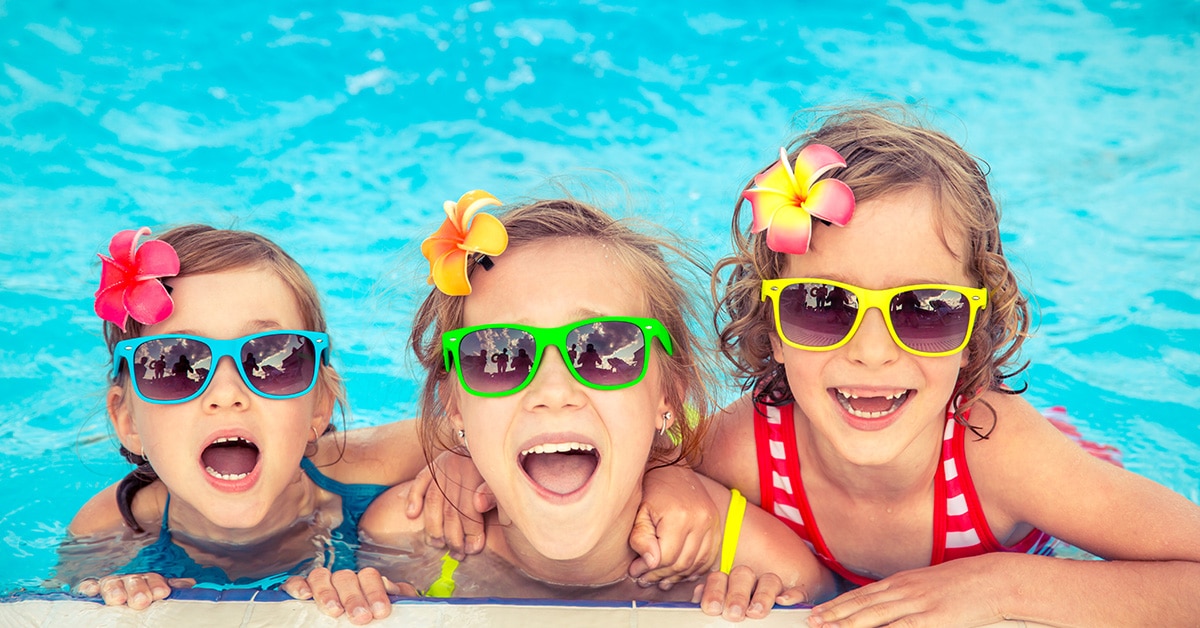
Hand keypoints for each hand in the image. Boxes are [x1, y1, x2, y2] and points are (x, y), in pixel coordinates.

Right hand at [75, 573, 193, 608]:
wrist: (120, 597)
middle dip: (138, 590)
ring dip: (115, 589)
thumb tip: (190, 583)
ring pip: (112, 583)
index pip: (153, 579)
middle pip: (134, 581)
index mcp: (147, 579)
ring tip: (118, 599)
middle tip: (141, 602)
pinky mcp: (91, 587)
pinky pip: (88, 585)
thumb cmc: (144, 595)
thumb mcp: (158, 590)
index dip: (157, 585)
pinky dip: (89, 586)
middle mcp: (129, 579)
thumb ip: (171, 586)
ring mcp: (110, 583)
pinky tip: (92, 589)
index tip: (163, 593)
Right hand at [283, 567, 415, 624]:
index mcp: (364, 582)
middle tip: (360, 617)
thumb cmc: (370, 617)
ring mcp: (321, 584)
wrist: (358, 623)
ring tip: (335, 611)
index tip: (380, 612)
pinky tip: (305, 595)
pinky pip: (295, 582)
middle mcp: (342, 581)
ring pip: (321, 576)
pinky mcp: (299, 591)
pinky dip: (298, 585)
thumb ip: (395, 596)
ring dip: (327, 592)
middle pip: (345, 577)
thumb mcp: (385, 608)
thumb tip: (389, 586)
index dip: (375, 592)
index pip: (369, 576)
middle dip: (354, 597)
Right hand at [403, 452, 494, 559]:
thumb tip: (479, 504)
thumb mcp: (501, 481)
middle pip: (451, 509)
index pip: (470, 508)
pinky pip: (419, 481)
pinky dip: (413, 498)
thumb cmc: (494, 472)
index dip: (472, 531)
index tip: (473, 549)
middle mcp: (459, 467)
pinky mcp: (431, 466)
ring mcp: (443, 466)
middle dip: (453, 536)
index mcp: (479, 472)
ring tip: (438, 544)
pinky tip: (412, 514)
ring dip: (433, 526)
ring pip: (433, 500)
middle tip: (457, 554)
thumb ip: (493, 494)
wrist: (484, 442)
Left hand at [628, 465, 718, 586]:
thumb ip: (641, 537)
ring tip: (659, 577)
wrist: (671, 469)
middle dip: (660, 575)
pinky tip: (678, 570)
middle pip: (681, 563)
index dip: (648, 569)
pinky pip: (708, 557)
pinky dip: (694, 568)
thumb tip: (651, 562)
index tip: (634, 571)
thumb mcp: (639, 511)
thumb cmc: (651, 489)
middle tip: (643, 578)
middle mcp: (701, 520)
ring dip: (677, 575)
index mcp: (679, 516)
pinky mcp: (717, 527)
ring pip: (696, 563)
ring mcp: (712, 524)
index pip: (665, 557)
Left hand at [694, 565, 790, 621]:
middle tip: (733, 613)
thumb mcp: (716, 613)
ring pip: (769, 580)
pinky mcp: (792, 598)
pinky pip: (797, 591)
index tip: (712, 608)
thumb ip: (709, 604)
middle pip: (743, 575)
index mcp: (726, 584)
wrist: (747, 622)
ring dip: (763, 594)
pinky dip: (792, 595)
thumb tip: (697, 597)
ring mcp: (770, 589)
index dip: (714, 591)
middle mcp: (748, 583)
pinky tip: (784, 601)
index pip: (719, 577)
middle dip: (737, 594)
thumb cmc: (729, 619)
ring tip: (756, 612)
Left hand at [806, 554, 1012, 627]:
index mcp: (902, 582)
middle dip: (834, 615)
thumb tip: (887, 605)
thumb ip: (906, 594)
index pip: (861, 595)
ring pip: (874, 616)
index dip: (837, 606)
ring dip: (848, 624)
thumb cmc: (964, 584)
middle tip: (812, 622)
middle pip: (861, 604)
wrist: (994, 579)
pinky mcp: (933, 618)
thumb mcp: (928, 584)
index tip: (818, 613)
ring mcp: (917, 604)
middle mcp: (904, 590)